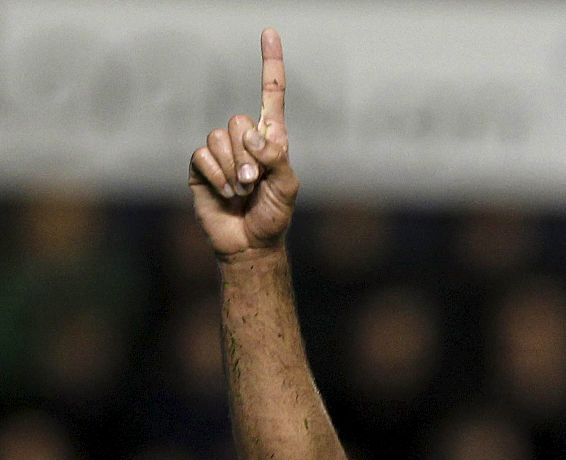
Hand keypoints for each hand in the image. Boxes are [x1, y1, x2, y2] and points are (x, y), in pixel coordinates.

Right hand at [188, 29, 298, 257]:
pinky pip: (202, 155)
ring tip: (242, 191)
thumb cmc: (274, 216)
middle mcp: (244, 139)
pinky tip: (225, 193)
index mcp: (271, 139)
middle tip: (256, 182)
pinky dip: (217, 177)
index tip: (270, 32)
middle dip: (249, 155)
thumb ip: (277, 158)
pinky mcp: (200, 166)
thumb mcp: (288, 187)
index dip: (271, 65)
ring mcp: (220, 151)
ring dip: (233, 169)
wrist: (249, 244)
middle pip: (238, 120)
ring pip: (218, 138)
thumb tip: (254, 136)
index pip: (271, 95)